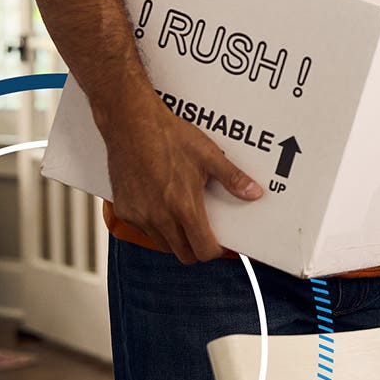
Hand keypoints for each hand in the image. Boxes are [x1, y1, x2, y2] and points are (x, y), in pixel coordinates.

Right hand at [99, 95, 261, 263]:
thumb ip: (233, 179)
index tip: (220, 243)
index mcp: (184, 207)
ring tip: (184, 217)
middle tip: (204, 233)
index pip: (203, 250)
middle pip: (184, 255)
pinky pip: (144, 230)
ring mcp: (139, 216)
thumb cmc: (169, 137)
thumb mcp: (209, 156)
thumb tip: (254, 193)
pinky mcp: (124, 210)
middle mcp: (160, 217)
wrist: (131, 125)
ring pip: (163, 245)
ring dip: (176, 239)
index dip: (215, 251)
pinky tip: (162, 206)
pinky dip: (156, 226)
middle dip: (197, 248)